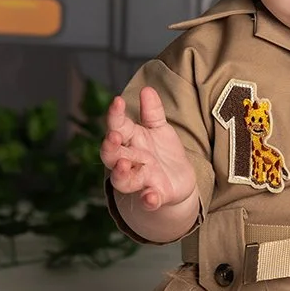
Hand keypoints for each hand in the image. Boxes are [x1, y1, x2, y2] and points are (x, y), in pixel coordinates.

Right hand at [101, 87, 198, 212]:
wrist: (179, 181)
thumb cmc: (163, 152)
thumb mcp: (160, 129)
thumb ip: (153, 112)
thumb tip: (147, 89)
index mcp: (129, 140)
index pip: (116, 126)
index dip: (115, 114)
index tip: (118, 101)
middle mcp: (129, 161)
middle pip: (111, 155)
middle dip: (110, 147)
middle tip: (113, 137)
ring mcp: (140, 180)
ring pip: (122, 180)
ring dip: (121, 173)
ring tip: (123, 164)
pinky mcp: (155, 196)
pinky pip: (148, 201)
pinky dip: (148, 200)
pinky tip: (150, 197)